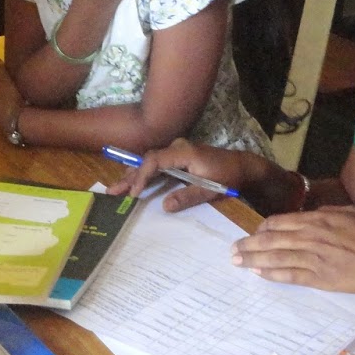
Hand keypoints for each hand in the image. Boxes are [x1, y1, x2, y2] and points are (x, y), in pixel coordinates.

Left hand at [0, 59, 24, 139]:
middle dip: (6, 88)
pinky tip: (19, 108)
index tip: (15, 79)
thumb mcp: (4, 79)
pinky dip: (10, 107)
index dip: (6, 77)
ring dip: (9, 98)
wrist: (15, 122)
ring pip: (1, 100)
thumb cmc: (9, 97)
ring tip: (21, 98)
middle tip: (19, 88)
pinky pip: (4, 109)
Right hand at [104, 137, 265, 211]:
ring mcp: (177, 152)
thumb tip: (164, 206)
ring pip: (149, 162)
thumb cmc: (228, 177)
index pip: (155, 160)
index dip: (142, 176)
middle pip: (147, 160)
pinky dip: (143, 174)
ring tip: (116, 189)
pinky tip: (132, 182)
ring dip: (133, 175)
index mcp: (184, 152)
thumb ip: (188, 197)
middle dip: (129, 176)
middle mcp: (177, 148)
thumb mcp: (211, 190)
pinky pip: (156, 164)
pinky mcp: (178, 158)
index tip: (133, 192)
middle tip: (111, 191)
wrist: (243, 167)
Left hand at [231, 205, 354, 295]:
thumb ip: (328, 213)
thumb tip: (312, 215)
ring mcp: (313, 259)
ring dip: (253, 259)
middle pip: (272, 239)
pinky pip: (289, 275)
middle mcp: (310, 237)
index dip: (264, 227)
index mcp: (318, 219)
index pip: (280, 221)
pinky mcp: (319, 278)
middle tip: (232, 250)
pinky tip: (259, 273)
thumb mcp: (353, 212)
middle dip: (249, 244)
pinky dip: (272, 273)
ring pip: (275, 257)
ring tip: (237, 262)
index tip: (255, 232)